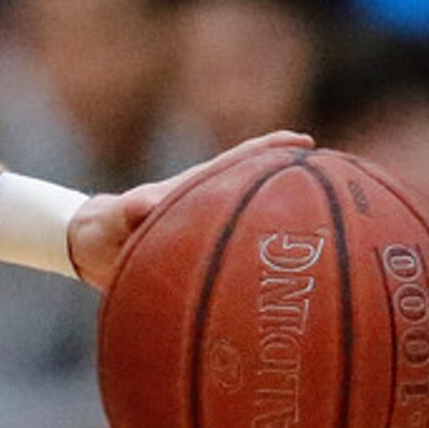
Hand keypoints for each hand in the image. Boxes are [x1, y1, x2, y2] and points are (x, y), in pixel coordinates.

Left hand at [68, 130, 312, 285]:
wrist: (89, 250)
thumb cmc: (107, 225)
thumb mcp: (121, 216)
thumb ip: (134, 211)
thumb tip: (146, 206)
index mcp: (197, 191)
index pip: (239, 164)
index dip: (269, 150)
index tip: (303, 139)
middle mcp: (210, 209)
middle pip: (259, 191)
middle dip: (294, 186)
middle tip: (339, 186)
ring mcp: (210, 233)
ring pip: (256, 224)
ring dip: (286, 225)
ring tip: (335, 234)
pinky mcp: (205, 259)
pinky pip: (241, 260)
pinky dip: (262, 267)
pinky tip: (283, 287)